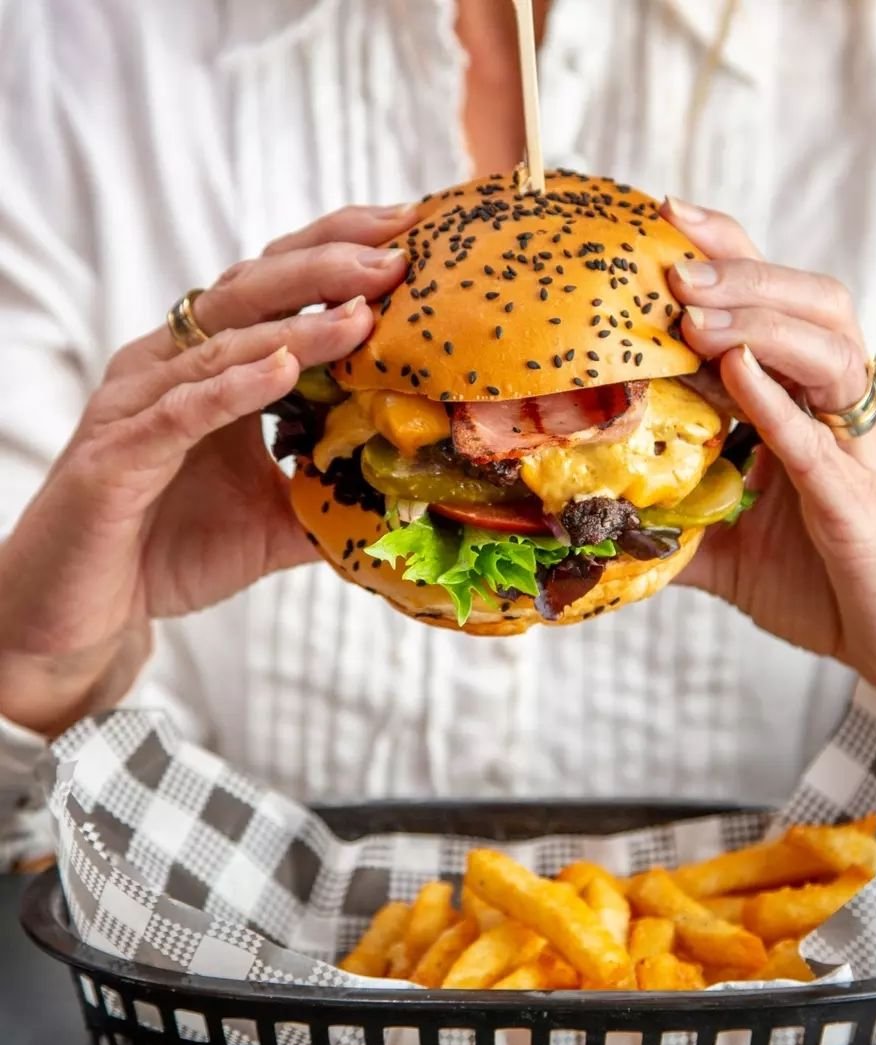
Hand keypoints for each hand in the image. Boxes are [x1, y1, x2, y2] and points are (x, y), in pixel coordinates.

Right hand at [0, 203, 418, 733]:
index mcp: (209, 367)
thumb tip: (418, 493)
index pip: (276, 290)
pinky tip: (283, 369)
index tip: (408, 234)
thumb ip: (335, 491)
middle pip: (251, 290)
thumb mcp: (276, 518)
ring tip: (361, 310)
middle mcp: (171, 367)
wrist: (90, 612)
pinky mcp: (116, 455)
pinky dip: (232, 387)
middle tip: (397, 253)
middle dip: (327, 266)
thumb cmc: (174, 549)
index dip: (335, 254)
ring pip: (221, 344)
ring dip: (297, 326)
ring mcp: (138, 404)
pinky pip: (179, 411)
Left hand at [660, 197, 875, 745]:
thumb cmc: (828, 583)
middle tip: (670, 265)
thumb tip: (593, 523)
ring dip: (760, 323)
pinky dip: (778, 401)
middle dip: (742, 273)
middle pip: (810, 304)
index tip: (665, 218)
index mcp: (806, 406)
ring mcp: (855, 450)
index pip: (773, 307)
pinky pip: (820, 437)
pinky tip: (738, 372)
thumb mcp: (730, 551)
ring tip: (692, 314)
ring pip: (828, 351)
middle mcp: (837, 410)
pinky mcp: (858, 500)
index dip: (729, 255)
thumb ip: (672, 526)